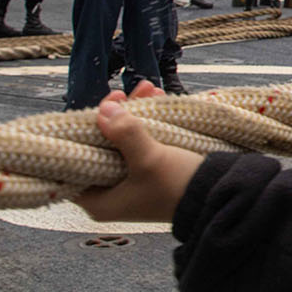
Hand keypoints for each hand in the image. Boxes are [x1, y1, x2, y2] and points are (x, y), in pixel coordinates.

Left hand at [73, 82, 204, 222]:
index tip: (101, 108)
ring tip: (149, 91)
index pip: (76, 161)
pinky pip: (140, 144)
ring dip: (134, 115)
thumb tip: (104, 110)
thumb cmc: (179, 188)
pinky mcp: (149, 174)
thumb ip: (124, 134)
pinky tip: (157, 102)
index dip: (85, 131)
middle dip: (116, 116)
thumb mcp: (149, 159)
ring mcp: (130, 183)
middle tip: (126, 94)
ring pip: (123, 141)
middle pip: (101, 145)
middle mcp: (111, 193)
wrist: (216, 198)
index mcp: (99, 201)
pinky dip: (147, 124)